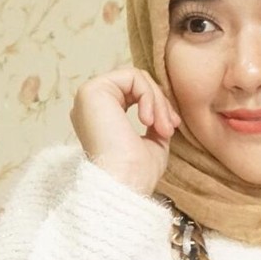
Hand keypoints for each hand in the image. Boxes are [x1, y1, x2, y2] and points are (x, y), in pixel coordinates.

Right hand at [70, 65, 180, 195]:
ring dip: (157, 101)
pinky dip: (149, 96)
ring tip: (162, 128)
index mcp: (100, 117)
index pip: (134, 95)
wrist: (124, 183)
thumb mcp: (152, 143)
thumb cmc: (136, 172)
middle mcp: (91, 105)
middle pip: (136, 84)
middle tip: (170, 128)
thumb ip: (154, 123)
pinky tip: (147, 121)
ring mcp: (89, 96)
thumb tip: (163, 110)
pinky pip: (132, 76)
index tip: (171, 128)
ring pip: (136, 79)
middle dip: (160, 103)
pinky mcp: (91, 90)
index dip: (158, 106)